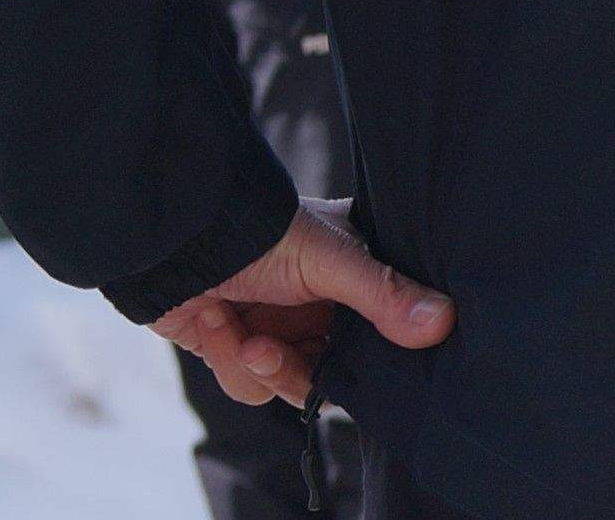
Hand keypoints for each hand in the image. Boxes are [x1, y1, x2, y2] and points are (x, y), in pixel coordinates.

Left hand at [148, 206, 451, 409]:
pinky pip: (251, 385)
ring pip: (292, 385)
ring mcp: (280, 326)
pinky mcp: (238, 347)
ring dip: (262, 366)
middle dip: (302, 368)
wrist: (169, 242)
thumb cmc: (254, 230)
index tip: (373, 367)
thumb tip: (445, 322)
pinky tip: (215, 324)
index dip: (382, 353)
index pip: (386, 326)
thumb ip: (384, 293)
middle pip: (338, 370)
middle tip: (274, 351)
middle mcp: (320, 304)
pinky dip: (230, 362)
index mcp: (352, 270)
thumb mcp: (327, 259)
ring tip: (242, 336)